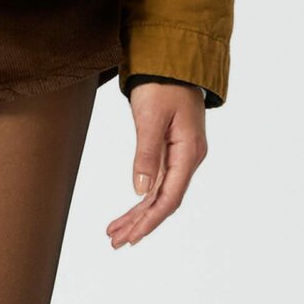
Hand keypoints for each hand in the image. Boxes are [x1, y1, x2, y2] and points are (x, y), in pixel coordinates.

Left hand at [106, 81, 207, 248]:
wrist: (173, 61)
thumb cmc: (162, 85)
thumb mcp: (150, 118)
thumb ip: (146, 154)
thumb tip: (140, 190)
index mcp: (188, 152)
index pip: (170, 197)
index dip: (150, 220)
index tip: (132, 237)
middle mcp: (188, 158)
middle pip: (164, 201)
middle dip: (140, 223)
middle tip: (115, 241)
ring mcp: (181, 155)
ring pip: (159, 194)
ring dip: (138, 214)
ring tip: (115, 232)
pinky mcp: (171, 150)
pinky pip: (157, 181)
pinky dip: (141, 197)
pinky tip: (129, 210)